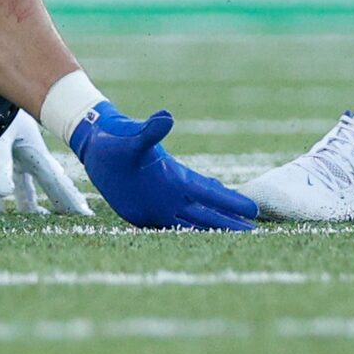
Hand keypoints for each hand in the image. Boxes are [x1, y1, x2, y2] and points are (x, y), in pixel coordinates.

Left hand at [0, 110, 90, 215]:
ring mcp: (15, 144)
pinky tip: (0, 187)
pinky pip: (6, 166)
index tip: (85, 216)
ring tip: (30, 212)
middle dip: (55, 200)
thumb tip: (4, 194)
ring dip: (27, 195)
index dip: (69, 200)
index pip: (56, 182)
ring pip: (24, 176)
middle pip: (44, 181)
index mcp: (34, 151)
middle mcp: (27, 150)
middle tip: (67, 217)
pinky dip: (6, 180)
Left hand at [68, 102, 255, 230]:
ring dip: (213, 229)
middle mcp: (172, 192)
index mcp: (174, 176)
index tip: (253, 209)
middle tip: (256, 233)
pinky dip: (186, 232)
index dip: (230, 201)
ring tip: (238, 236)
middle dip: (230, 221)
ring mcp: (159, 204)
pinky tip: (199, 235)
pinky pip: (170, 227)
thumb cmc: (116, 140)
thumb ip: (151, 132)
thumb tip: (166, 116)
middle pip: (207, 211)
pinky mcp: (144, 213)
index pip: (208, 192)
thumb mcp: (133, 138)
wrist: (97, 145)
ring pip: (193, 220)